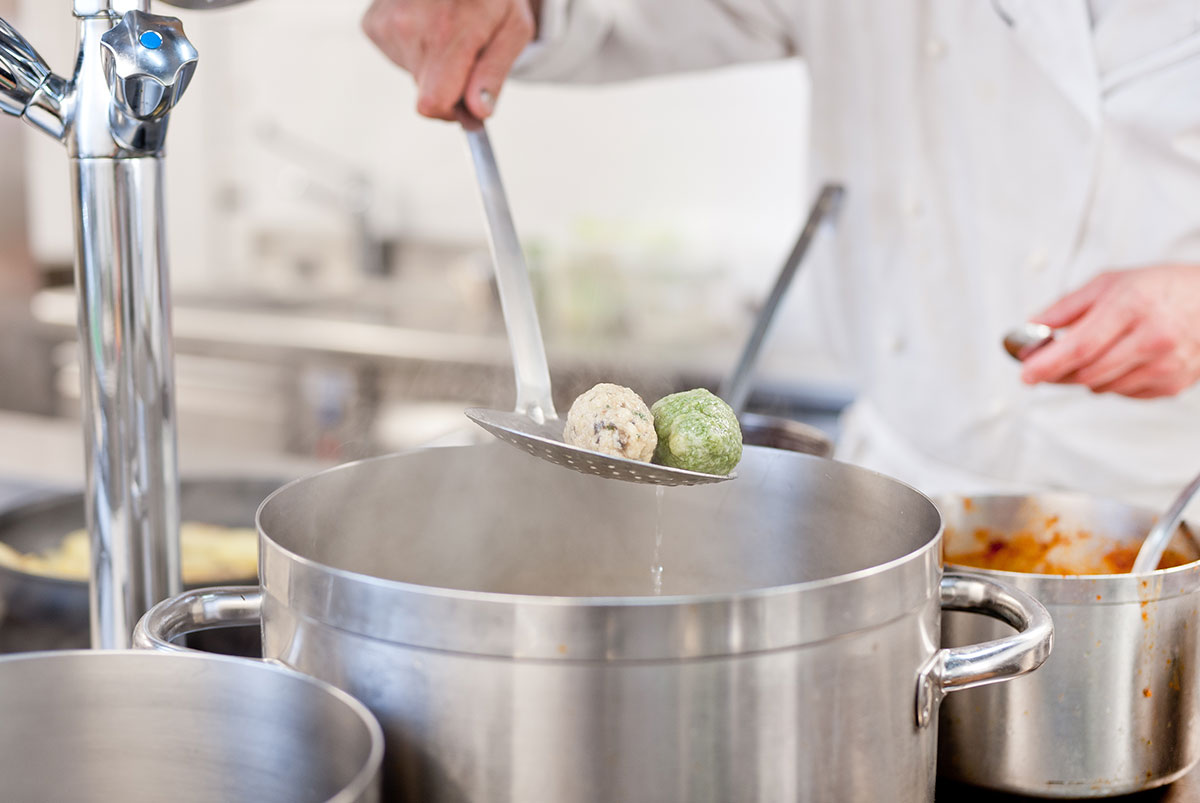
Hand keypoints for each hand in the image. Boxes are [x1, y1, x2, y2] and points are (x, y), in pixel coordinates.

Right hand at [362, 0, 536, 120]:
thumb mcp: (513, 29)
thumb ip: (495, 72)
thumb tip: (478, 112)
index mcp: (448, 31)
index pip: (434, 102)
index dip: (453, 111)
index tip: (468, 102)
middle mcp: (409, 26)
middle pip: (426, 91)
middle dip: (448, 82)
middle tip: (465, 51)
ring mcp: (386, 23)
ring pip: (413, 75)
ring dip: (433, 63)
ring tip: (447, 28)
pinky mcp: (372, 23)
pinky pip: (398, 58)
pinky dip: (415, 49)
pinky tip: (427, 23)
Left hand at [1019, 264, 1199, 397]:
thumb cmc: (1159, 288)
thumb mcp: (1110, 283)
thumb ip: (1067, 307)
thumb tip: (1031, 327)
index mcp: (1132, 307)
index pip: (1080, 346)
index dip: (1048, 364)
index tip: (1025, 374)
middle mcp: (1153, 338)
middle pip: (1088, 372)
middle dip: (1058, 373)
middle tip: (1044, 366)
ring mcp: (1166, 365)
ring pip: (1103, 387)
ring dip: (1085, 376)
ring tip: (1094, 353)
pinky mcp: (1173, 384)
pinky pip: (1124, 393)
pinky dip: (1112, 381)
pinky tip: (1122, 359)